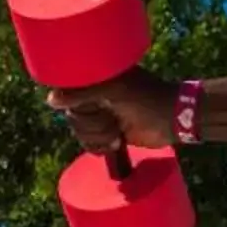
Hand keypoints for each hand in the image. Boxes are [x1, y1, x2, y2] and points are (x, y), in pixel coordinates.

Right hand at [44, 63, 178, 155]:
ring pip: (80, 132)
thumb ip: (83, 93)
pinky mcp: (109, 133)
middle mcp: (95, 96)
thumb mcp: (115, 91)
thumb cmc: (147, 99)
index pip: (67, 94)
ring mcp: (102, 116)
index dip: (76, 106)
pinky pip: (89, 144)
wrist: (175, 119)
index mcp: (94, 79)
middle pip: (73, 117)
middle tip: (112, 122)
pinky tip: (116, 143)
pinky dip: (100, 147)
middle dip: (92, 125)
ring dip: (98, 138)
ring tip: (117, 134)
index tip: (96, 107)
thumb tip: (51, 100)